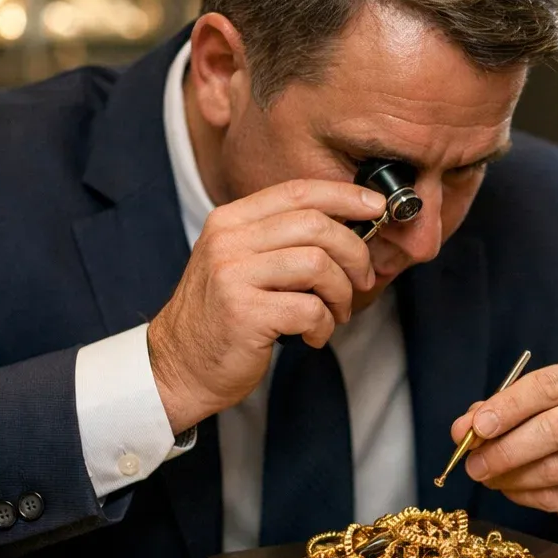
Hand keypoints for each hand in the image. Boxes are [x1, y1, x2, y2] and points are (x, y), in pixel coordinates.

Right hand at [147, 179, 385, 432]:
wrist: (180, 366)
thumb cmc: (225, 316)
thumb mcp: (243, 263)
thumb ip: (283, 240)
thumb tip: (351, 227)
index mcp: (231, 221)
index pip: (298, 192)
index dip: (345, 195)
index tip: (377, 206)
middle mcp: (228, 241)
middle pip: (316, 225)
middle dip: (354, 253)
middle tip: (362, 280)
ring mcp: (233, 276)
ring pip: (318, 265)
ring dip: (341, 294)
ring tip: (334, 314)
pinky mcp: (244, 314)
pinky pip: (310, 309)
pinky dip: (323, 326)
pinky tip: (312, 336)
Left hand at [449, 362, 557, 533]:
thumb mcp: (533, 410)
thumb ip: (496, 414)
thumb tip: (462, 430)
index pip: (547, 386)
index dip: (508, 407)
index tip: (476, 427)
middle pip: (555, 428)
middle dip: (506, 449)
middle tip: (474, 465)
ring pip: (556, 468)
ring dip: (513, 477)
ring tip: (489, 478)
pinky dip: (527, 496)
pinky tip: (513, 490)